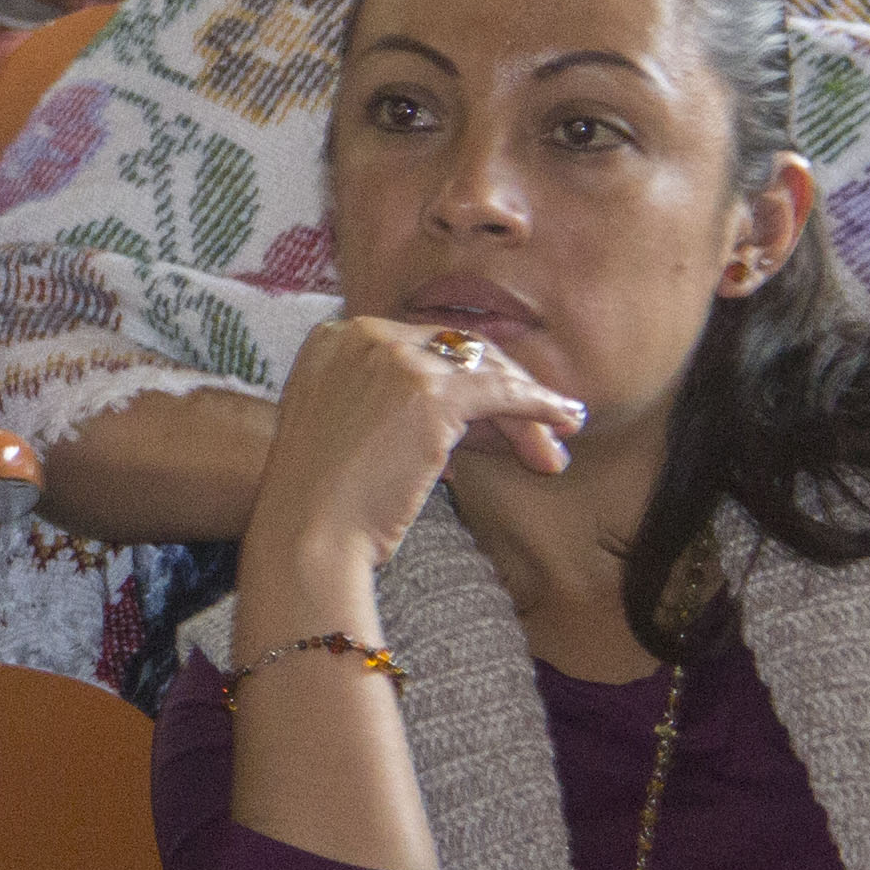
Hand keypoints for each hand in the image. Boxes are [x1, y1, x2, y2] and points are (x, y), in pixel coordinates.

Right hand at [244, 315, 582, 584]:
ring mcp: (394, 358)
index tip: (493, 420)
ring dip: (525, 406)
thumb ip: (400, 409)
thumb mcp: (354, 436)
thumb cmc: (326, 505)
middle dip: (501, 392)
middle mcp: (361, 335)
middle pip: (455, 353)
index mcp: (334, 340)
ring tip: (557, 439)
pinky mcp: (429, 391)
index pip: (420, 349)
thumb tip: (482, 420)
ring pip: (482, 371)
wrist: (306, 534)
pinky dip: (537, 404)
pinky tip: (563, 419)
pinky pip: (500, 390)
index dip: (464, 381)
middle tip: (535, 438)